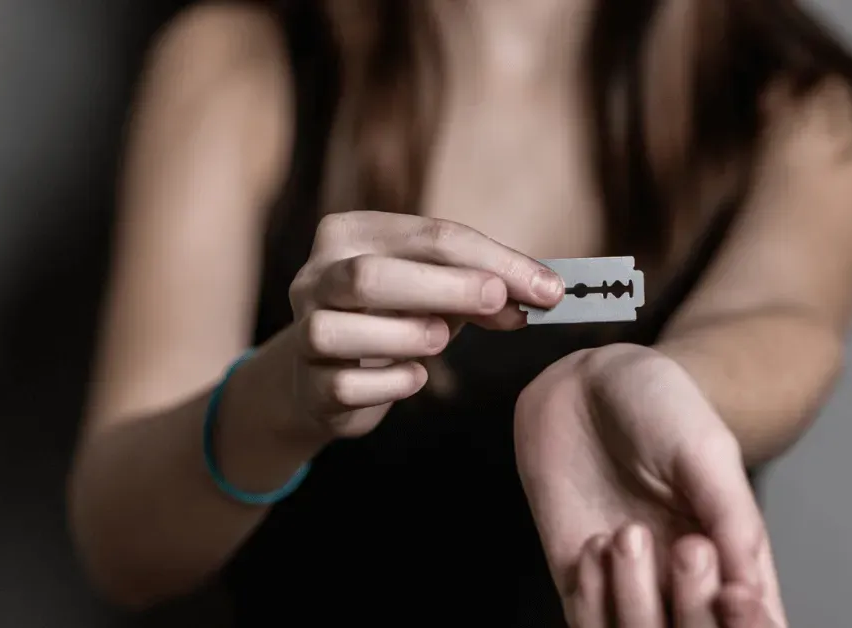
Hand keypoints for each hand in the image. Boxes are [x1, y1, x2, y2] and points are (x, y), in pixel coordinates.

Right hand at [284, 210, 563, 438]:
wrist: (330, 379)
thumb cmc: (393, 319)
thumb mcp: (440, 292)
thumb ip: (487, 288)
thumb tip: (542, 293)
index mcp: (350, 234)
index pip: (428, 236)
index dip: (493, 260)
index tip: (548, 288)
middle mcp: (315, 277)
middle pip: (371, 275)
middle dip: (447, 288)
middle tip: (501, 303)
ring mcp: (304, 331)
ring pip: (341, 329)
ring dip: (406, 335)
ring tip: (441, 341)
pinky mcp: (307, 384)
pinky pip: (346, 385)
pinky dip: (392, 382)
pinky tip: (416, 378)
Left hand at [514, 344, 785, 626]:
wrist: (585, 384)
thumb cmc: (657, 406)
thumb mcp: (707, 449)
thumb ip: (733, 517)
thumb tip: (752, 591)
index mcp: (733, 556)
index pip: (756, 622)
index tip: (734, 597)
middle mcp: (682, 582)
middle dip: (695, 611)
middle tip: (688, 548)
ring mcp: (629, 584)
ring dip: (635, 603)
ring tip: (629, 533)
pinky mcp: (578, 578)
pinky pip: (584, 624)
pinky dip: (591, 597)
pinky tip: (594, 540)